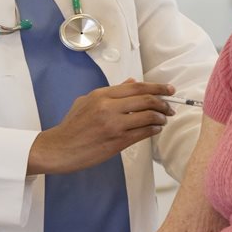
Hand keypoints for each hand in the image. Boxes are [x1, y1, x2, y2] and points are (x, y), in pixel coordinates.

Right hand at [26, 78, 174, 174]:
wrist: (60, 148)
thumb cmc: (72, 125)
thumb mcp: (87, 101)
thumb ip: (111, 92)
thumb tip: (132, 83)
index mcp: (102, 95)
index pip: (136, 87)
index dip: (156, 87)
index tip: (169, 90)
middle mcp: (109, 107)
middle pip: (145, 100)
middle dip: (163, 102)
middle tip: (171, 107)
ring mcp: (114, 125)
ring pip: (147, 116)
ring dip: (160, 117)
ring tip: (164, 118)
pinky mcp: (117, 141)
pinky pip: (142, 133)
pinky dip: (153, 129)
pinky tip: (156, 129)